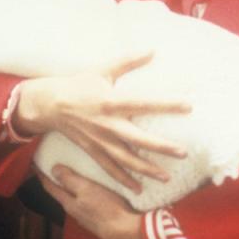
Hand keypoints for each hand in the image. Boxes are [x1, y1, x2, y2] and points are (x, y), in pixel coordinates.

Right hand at [13, 53, 189, 192]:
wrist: (50, 104)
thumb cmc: (78, 84)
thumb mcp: (103, 70)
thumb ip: (129, 61)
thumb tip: (153, 49)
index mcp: (111, 102)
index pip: (143, 103)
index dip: (166, 104)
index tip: (188, 105)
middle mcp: (107, 124)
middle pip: (138, 139)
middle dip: (161, 147)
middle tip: (183, 152)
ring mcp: (100, 141)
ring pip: (126, 159)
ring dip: (146, 169)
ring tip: (167, 176)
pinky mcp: (93, 150)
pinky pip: (110, 168)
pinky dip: (124, 180)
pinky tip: (139, 188)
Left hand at [38, 164, 149, 238]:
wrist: (125, 230)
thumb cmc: (106, 207)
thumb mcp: (86, 188)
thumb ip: (69, 180)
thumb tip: (53, 169)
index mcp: (69, 203)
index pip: (50, 187)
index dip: (42, 175)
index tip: (34, 165)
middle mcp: (75, 211)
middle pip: (61, 194)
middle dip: (56, 181)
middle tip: (53, 166)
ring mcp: (86, 216)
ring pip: (74, 199)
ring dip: (71, 187)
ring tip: (73, 175)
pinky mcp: (98, 218)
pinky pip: (86, 203)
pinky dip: (84, 193)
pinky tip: (92, 190)